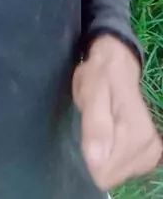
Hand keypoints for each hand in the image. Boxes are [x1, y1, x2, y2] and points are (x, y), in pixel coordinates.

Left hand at [73, 35, 161, 189]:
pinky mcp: (151, 153)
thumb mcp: (91, 95)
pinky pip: (125, 168)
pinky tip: (112, 134)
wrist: (116, 66)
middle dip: (99, 154)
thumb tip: (97, 161)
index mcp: (135, 134)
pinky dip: (115, 154)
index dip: (91, 156)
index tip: (90, 132)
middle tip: (97, 125)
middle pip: (112, 176)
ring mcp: (152, 152)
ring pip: (117, 174)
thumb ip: (95, 127)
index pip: (105, 173)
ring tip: (104, 126)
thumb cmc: (99, 78)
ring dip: (107, 153)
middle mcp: (149, 147)